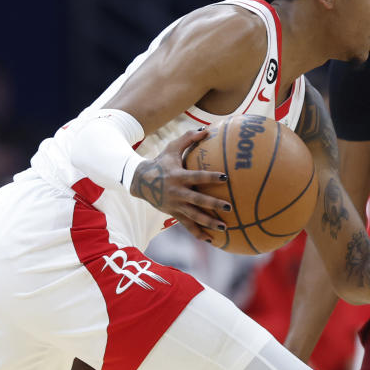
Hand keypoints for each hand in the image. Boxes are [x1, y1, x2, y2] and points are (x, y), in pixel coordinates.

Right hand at [130, 128, 233, 242]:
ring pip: (194, 216)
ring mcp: (175, 205)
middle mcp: (177, 192)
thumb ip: (189, 138)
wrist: (140, 181)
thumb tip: (207, 130)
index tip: (226, 178)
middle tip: (229, 207)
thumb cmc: (161, 161)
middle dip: (213, 204)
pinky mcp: (173, 213)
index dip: (211, 177)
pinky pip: (187, 225)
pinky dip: (198, 233)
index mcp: (179, 176)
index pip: (197, 177)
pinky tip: (211, 240)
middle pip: (197, 201)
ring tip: (224, 228)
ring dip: (209, 223)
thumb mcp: (172, 147)